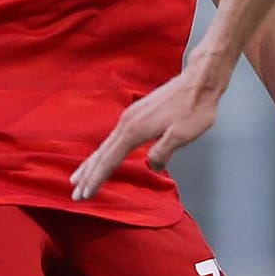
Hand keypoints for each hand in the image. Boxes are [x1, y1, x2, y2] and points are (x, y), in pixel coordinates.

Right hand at [70, 57, 227, 200]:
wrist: (200, 80)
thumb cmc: (194, 108)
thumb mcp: (182, 135)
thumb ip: (162, 152)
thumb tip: (151, 166)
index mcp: (134, 130)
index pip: (109, 161)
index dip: (96, 179)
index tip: (83, 195)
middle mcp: (127, 122)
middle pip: (101, 153)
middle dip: (87, 174)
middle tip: (74, 193)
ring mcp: (131, 116)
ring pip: (105, 144)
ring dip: (92, 162)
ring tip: (78, 176)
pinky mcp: (137, 113)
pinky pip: (113, 137)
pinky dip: (103, 150)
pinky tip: (104, 154)